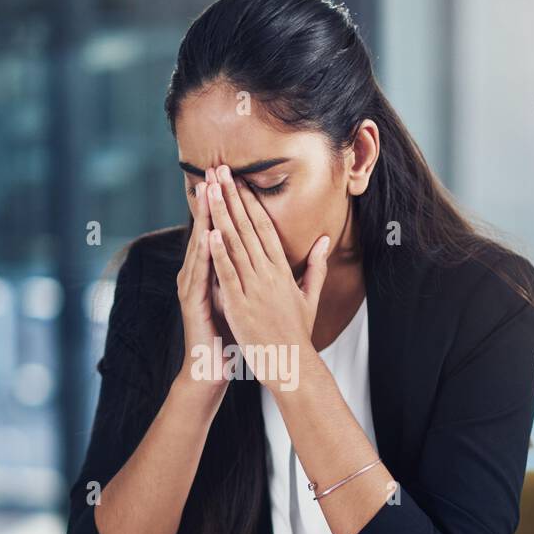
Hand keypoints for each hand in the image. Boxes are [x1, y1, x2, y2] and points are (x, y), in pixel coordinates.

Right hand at [176, 180, 231, 390]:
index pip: (221, 230)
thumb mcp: (242, 298)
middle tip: (216, 169)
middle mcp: (198, 273)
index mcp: (213, 271)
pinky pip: (199, 273)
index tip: (237, 176)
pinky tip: (207, 235)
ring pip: (199, 245)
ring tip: (208, 191)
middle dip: (213, 200)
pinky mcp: (192, 302)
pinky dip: (203, 253)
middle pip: (206, 230)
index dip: (228, 204)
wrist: (211, 368)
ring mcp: (191, 286)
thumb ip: (250, 273)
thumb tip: (262, 253)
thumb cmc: (229, 334)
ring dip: (204, 218)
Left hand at [203, 165, 331, 389]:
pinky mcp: (241, 305)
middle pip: (247, 227)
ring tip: (210, 188)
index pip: (264, 227)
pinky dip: (219, 253)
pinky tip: (209, 231)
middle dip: (232, 196)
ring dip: (221, 214)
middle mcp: (268, 274)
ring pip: (235, 244)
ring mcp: (254, 288)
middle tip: (219, 169)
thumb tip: (324, 240)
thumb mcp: (310, 296)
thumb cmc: (298, 333)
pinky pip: (228, 274)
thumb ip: (315, 266)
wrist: (291, 363)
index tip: (238, 179)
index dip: (250, 201)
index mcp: (282, 270)